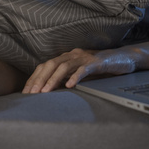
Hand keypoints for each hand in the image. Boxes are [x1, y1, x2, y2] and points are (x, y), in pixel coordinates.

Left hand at [22, 47, 136, 93]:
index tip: (26, 92)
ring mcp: (84, 57)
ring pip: (64, 67)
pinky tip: (69, 86)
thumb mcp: (79, 75)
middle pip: (50, 65)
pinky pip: (83, 69)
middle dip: (39, 80)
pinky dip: (75, 77)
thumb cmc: (100, 70)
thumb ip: (66, 80)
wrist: (123, 60)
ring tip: (45, 92)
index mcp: (66, 57)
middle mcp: (72, 55)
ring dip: (52, 80)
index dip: (34, 78)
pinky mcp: (96, 62)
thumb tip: (49, 92)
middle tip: (31, 94)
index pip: (45, 66)